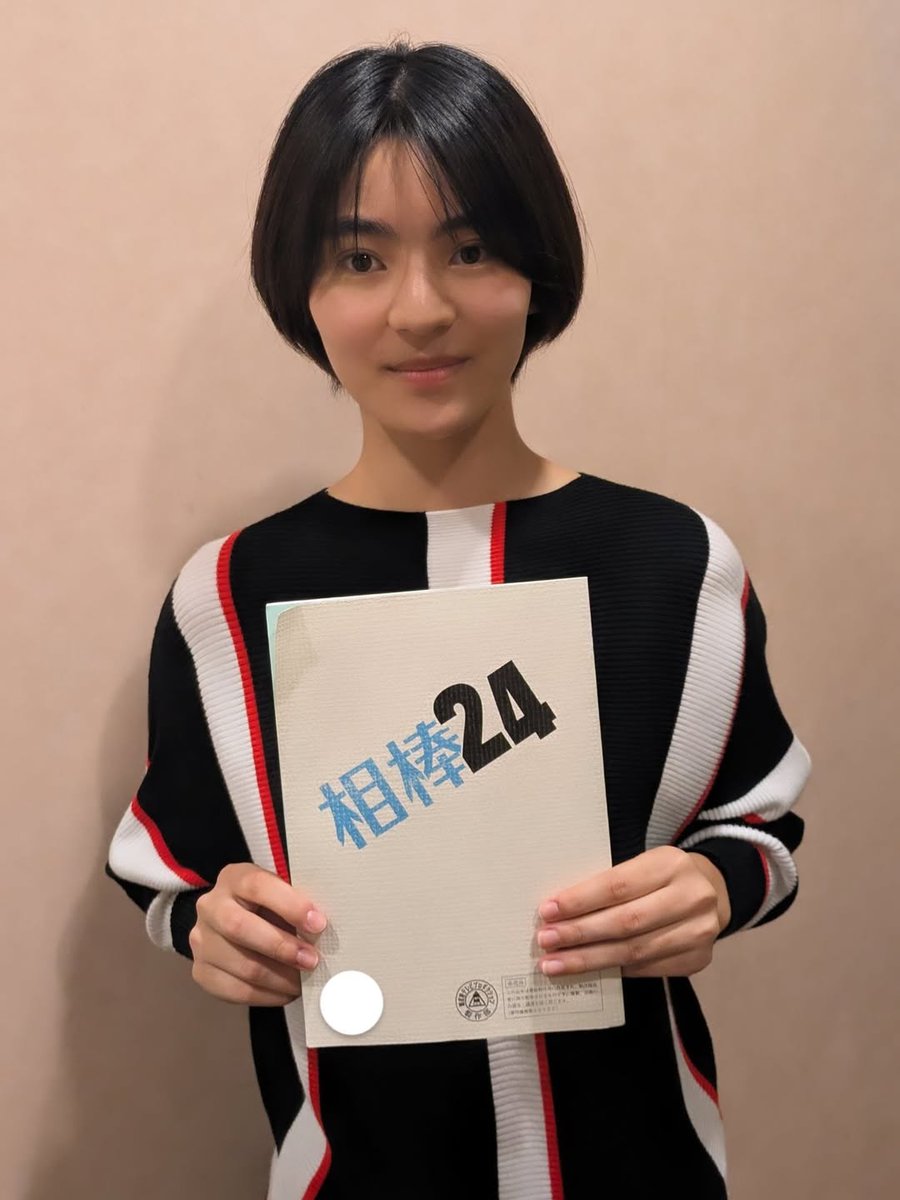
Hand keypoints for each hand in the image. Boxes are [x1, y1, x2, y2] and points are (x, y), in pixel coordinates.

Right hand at [189, 863, 326, 1005]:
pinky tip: (286, 992)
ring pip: (241, 965)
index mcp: (233, 878)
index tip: (318, 924)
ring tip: (304, 982)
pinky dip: (267, 996)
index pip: (257, 886)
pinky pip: (235, 991)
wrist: (228, 921)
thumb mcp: (279, 892)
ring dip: (280, 978)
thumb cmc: (267, 905)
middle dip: (282, 947)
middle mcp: (210, 907)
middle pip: (240, 928)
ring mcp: (202, 941)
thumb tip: (321, 931)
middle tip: (312, 960)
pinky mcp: (201, 972)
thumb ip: (295, 904)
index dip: (290, 905)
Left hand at [535, 847, 729, 977]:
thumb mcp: (643, 865)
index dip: (580, 900)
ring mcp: (699, 932)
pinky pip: (646, 969)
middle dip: (579, 934)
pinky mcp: (698, 959)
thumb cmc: (662, 876)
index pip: (618, 885)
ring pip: (633, 951)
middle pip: (625, 922)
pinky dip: (614, 970)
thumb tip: (559, 911)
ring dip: (589, 959)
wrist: (714, 891)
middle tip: (546, 941)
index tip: (548, 911)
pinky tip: (589, 971)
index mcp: (672, 864)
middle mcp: (691, 897)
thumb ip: (611, 884)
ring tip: (556, 964)